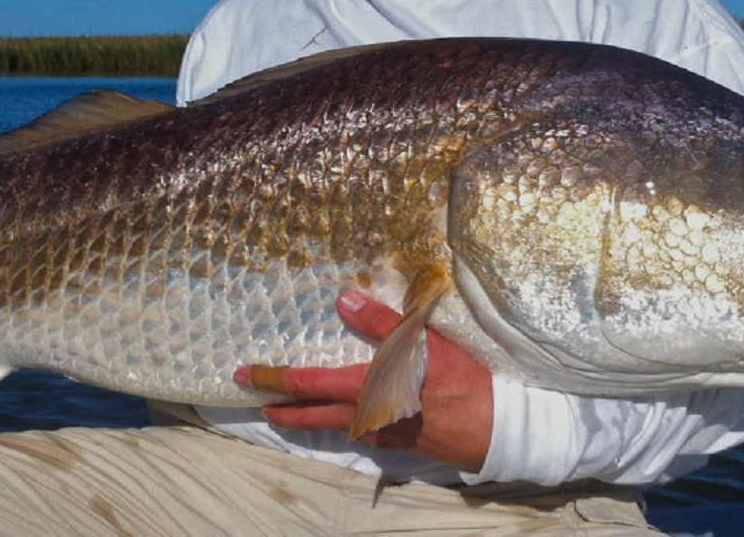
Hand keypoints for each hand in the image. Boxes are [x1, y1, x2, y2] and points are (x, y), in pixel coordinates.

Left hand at [235, 290, 493, 471]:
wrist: (496, 429)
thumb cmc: (462, 380)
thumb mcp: (423, 341)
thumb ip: (382, 322)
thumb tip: (344, 300)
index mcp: (364, 388)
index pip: (305, 384)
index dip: (272, 379)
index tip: (246, 374)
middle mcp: (364, 416)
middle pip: (308, 415)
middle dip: (276, 406)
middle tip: (251, 397)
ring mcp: (379, 433)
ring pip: (331, 427)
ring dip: (304, 418)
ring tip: (284, 410)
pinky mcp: (395, 442)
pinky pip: (357, 431)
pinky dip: (338, 422)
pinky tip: (341, 414)